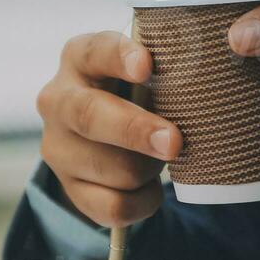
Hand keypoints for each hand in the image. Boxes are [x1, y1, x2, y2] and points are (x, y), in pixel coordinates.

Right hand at [35, 32, 182, 227]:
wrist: (109, 137)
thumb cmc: (138, 94)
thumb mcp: (147, 73)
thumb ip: (166, 72)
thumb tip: (202, 87)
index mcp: (79, 58)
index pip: (95, 52)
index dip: (120, 58)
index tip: (147, 65)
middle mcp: (58, 100)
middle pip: (89, 116)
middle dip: (135, 131)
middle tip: (174, 141)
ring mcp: (57, 147)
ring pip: (114, 168)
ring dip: (149, 168)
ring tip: (158, 156)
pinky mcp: (68, 188)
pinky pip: (114, 207)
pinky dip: (143, 202)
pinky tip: (149, 188)